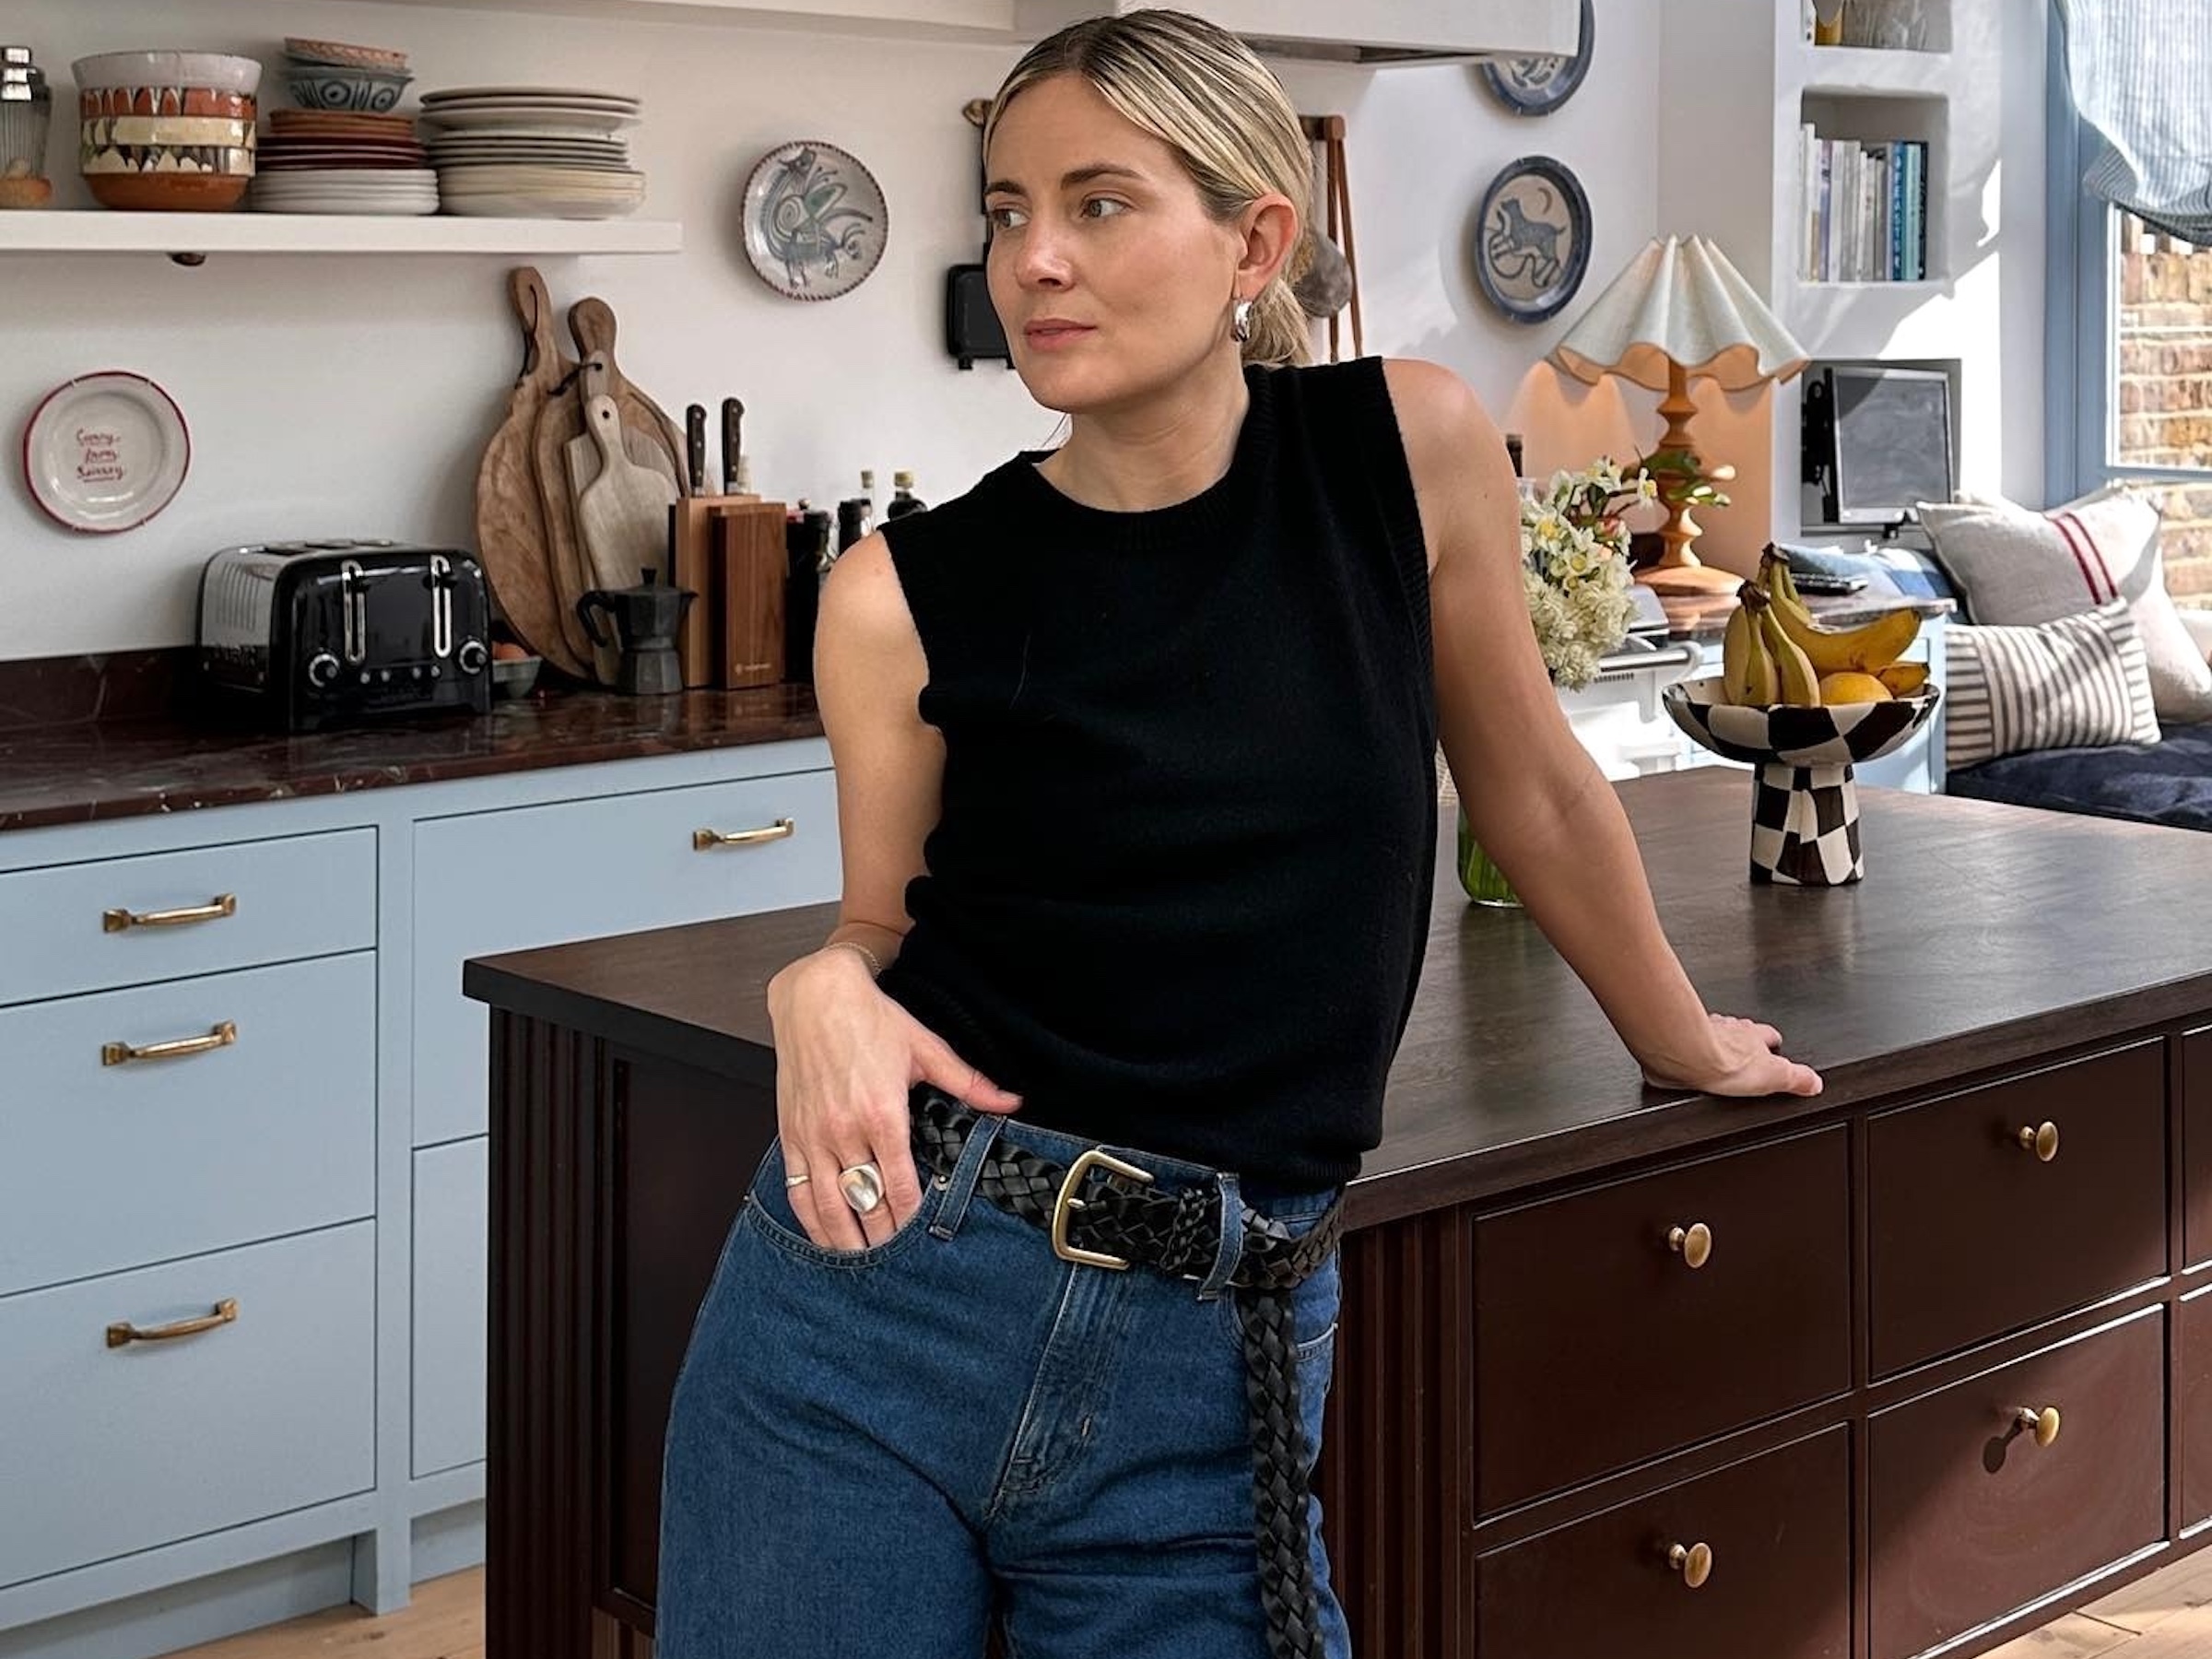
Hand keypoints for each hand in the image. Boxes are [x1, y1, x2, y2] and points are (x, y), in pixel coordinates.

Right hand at [766, 946, 1022, 1250]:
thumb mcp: (927, 1049)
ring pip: (828, 1204)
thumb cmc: (870, 1019)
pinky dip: (809, 1218)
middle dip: (881, 1238)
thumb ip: (969, 1083)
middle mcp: (845, 1129)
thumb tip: (1011, 1102)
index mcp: (883, 1113)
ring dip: (844, 1240)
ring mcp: (813, 1134)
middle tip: (897, 1267)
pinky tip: (823, 1236)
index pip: (899, 1185)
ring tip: (861, 1264)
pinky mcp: (790, 1132)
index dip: (911, 1220)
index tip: (922, 1242)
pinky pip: (797, 1187)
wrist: (814, 995)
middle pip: (864, 1203)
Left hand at [1641, 1014, 1822, 1098]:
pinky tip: (1682, 1058)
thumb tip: (1814, 1082)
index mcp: (1754, 1036)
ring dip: (1712, 1039)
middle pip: (1740, 1031)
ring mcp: (1703, 1027)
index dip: (1771, 1043)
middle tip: (1739, 1054)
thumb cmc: (1723, 1060)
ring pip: (1713, 1030)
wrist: (1685, 1052)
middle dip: (1741, 1040)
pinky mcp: (1679, 1035)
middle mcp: (1730, 1027)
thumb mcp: (1774, 1076)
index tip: (1773, 1048)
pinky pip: (1685, 1037)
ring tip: (1709, 1054)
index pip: (1769, 1035)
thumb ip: (1796, 1078)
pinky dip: (1685, 1045)